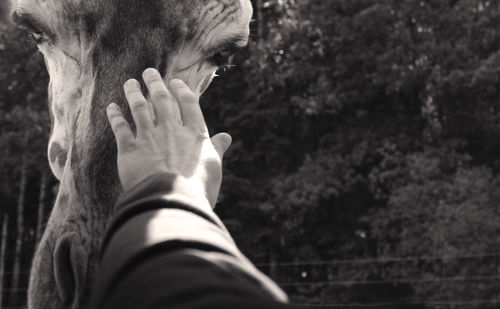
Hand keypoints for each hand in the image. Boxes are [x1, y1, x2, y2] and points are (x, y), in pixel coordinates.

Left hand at [106, 68, 231, 206]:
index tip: (175, 82)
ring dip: (133, 92)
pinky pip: (120, 127)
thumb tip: (226, 137)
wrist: (170, 202)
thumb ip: (217, 149)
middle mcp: (171, 130)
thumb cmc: (197, 188)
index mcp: (194, 133)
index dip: (181, 90)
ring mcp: (149, 137)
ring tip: (130, 83)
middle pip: (162, 99)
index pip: (188, 104)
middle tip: (149, 72)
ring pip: (139, 107)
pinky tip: (111, 107)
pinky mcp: (129, 149)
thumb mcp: (214, 168)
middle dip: (155, 83)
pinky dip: (115, 115)